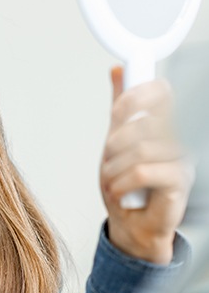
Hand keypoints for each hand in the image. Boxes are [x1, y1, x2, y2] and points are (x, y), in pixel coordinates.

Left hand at [100, 67, 193, 263]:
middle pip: (145, 121)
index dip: (136, 96)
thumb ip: (121, 107)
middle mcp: (178, 138)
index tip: (116, 112)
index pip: (162, 93)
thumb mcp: (117, 138)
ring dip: (114, 167)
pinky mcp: (180, 183)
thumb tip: (118, 70)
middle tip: (110, 158)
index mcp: (165, 124)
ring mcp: (182, 159)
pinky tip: (118, 190)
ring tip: (112, 178)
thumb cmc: (127, 181)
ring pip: (140, 149)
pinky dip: (120, 182)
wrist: (132, 223)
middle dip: (115, 142)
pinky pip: (142, 172)